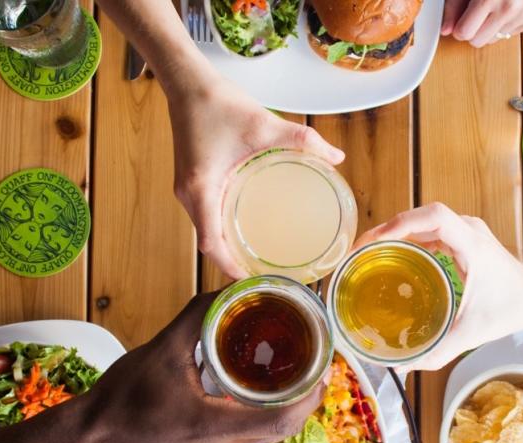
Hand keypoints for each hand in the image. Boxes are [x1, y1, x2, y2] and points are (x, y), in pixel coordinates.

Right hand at [86, 292, 327, 442]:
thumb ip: (198, 316)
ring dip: (287, 406)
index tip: (325, 366)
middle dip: (306, 397)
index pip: (284, 419)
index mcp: (216, 427)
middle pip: (282, 429)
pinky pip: (248, 435)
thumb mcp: (162, 349)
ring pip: (267, 435)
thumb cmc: (123, 397)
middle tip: (316, 362)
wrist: (91, 436)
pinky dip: (264, 412)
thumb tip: (227, 290)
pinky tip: (261, 388)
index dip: (311, 395)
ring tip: (297, 369)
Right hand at [166, 77, 344, 278]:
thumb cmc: (218, 103)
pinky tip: (244, 225)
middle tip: (264, 272)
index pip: (211, 245)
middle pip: (208, 243)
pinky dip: (222, 227)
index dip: (231, 268)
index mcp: (201, 190)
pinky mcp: (191, 179)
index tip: (253, 281)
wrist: (187, 81)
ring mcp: (186, 188)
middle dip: (232, 263)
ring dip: (227, 246)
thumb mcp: (265, 124)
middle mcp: (188, 195)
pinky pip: (205, 214)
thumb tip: (336, 159)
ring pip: (206, 229)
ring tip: (256, 256)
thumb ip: (303, 140)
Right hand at [355, 203, 522, 370]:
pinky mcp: (459, 238)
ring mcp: (463, 231)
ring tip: (367, 254)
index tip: (375, 241)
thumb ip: (440, 351)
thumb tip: (404, 365)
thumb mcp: (473, 333)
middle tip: (359, 253)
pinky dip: (405, 239)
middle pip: (418, 216)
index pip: (433, 217)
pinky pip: (426, 231)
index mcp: (471, 244)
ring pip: (420, 221)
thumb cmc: (511, 308)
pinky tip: (390, 257)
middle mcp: (466, 230)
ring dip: (392, 232)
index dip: (401, 223)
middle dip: (385, 230)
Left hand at [441, 0, 522, 46]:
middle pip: (477, 42)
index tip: (463, 17)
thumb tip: (445, 30)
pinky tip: (509, 6)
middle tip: (479, 11)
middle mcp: (509, 8)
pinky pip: (510, 34)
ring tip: (496, 4)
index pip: (464, 33)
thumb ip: (454, 5)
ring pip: (493, 39)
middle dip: (474, 30)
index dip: (460, 26)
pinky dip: (506, 23)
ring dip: (490, 27)